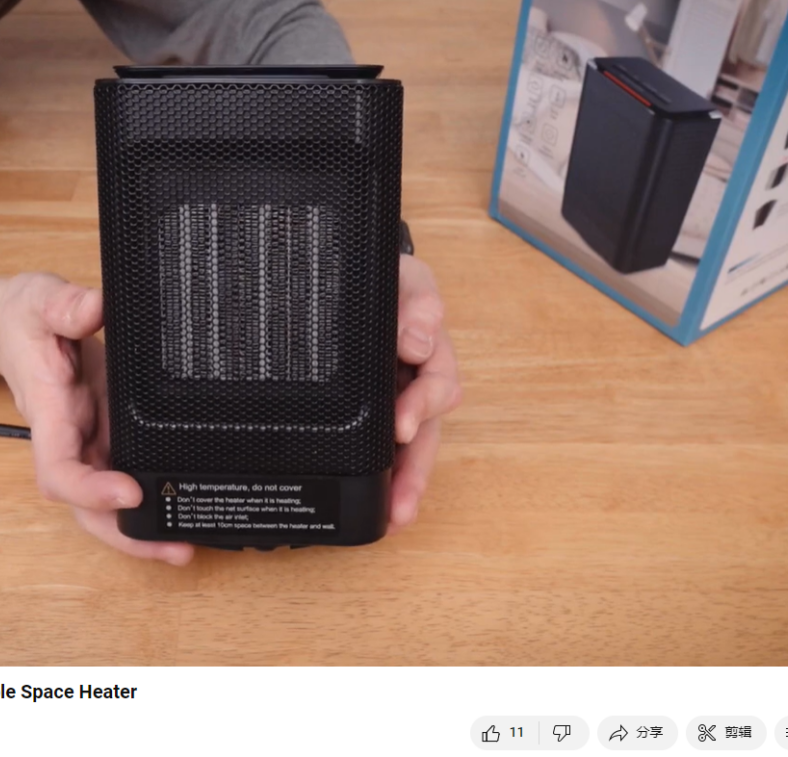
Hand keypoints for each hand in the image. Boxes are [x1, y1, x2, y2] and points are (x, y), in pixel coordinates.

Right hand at [0, 273, 193, 565]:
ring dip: (139, 531)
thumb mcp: (42, 301)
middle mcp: (69, 439)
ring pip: (105, 504)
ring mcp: (87, 443)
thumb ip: (67, 306)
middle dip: (125, 535)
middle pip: (86, 508)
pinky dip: (147, 502)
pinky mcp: (104, 438)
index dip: (91, 489)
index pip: (61, 469)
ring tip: (184, 547)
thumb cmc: (23, 321)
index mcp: (51, 414)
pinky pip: (121, 479)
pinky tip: (179, 513)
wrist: (9, 328)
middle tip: (174, 550)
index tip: (129, 491)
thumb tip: (95, 307)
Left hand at [391, 254, 461, 532]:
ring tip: (397, 516)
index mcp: (427, 348)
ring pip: (412, 448)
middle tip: (402, 498)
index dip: (421, 406)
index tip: (401, 425)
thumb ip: (415, 301)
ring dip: (408, 483)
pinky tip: (380, 509)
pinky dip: (386, 481)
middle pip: (427, 431)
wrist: (351, 271)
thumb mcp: (403, 277)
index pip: (436, 382)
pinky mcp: (375, 413)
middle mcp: (419, 379)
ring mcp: (399, 398)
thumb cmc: (386, 278)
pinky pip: (386, 450)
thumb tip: (417, 340)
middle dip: (416, 468)